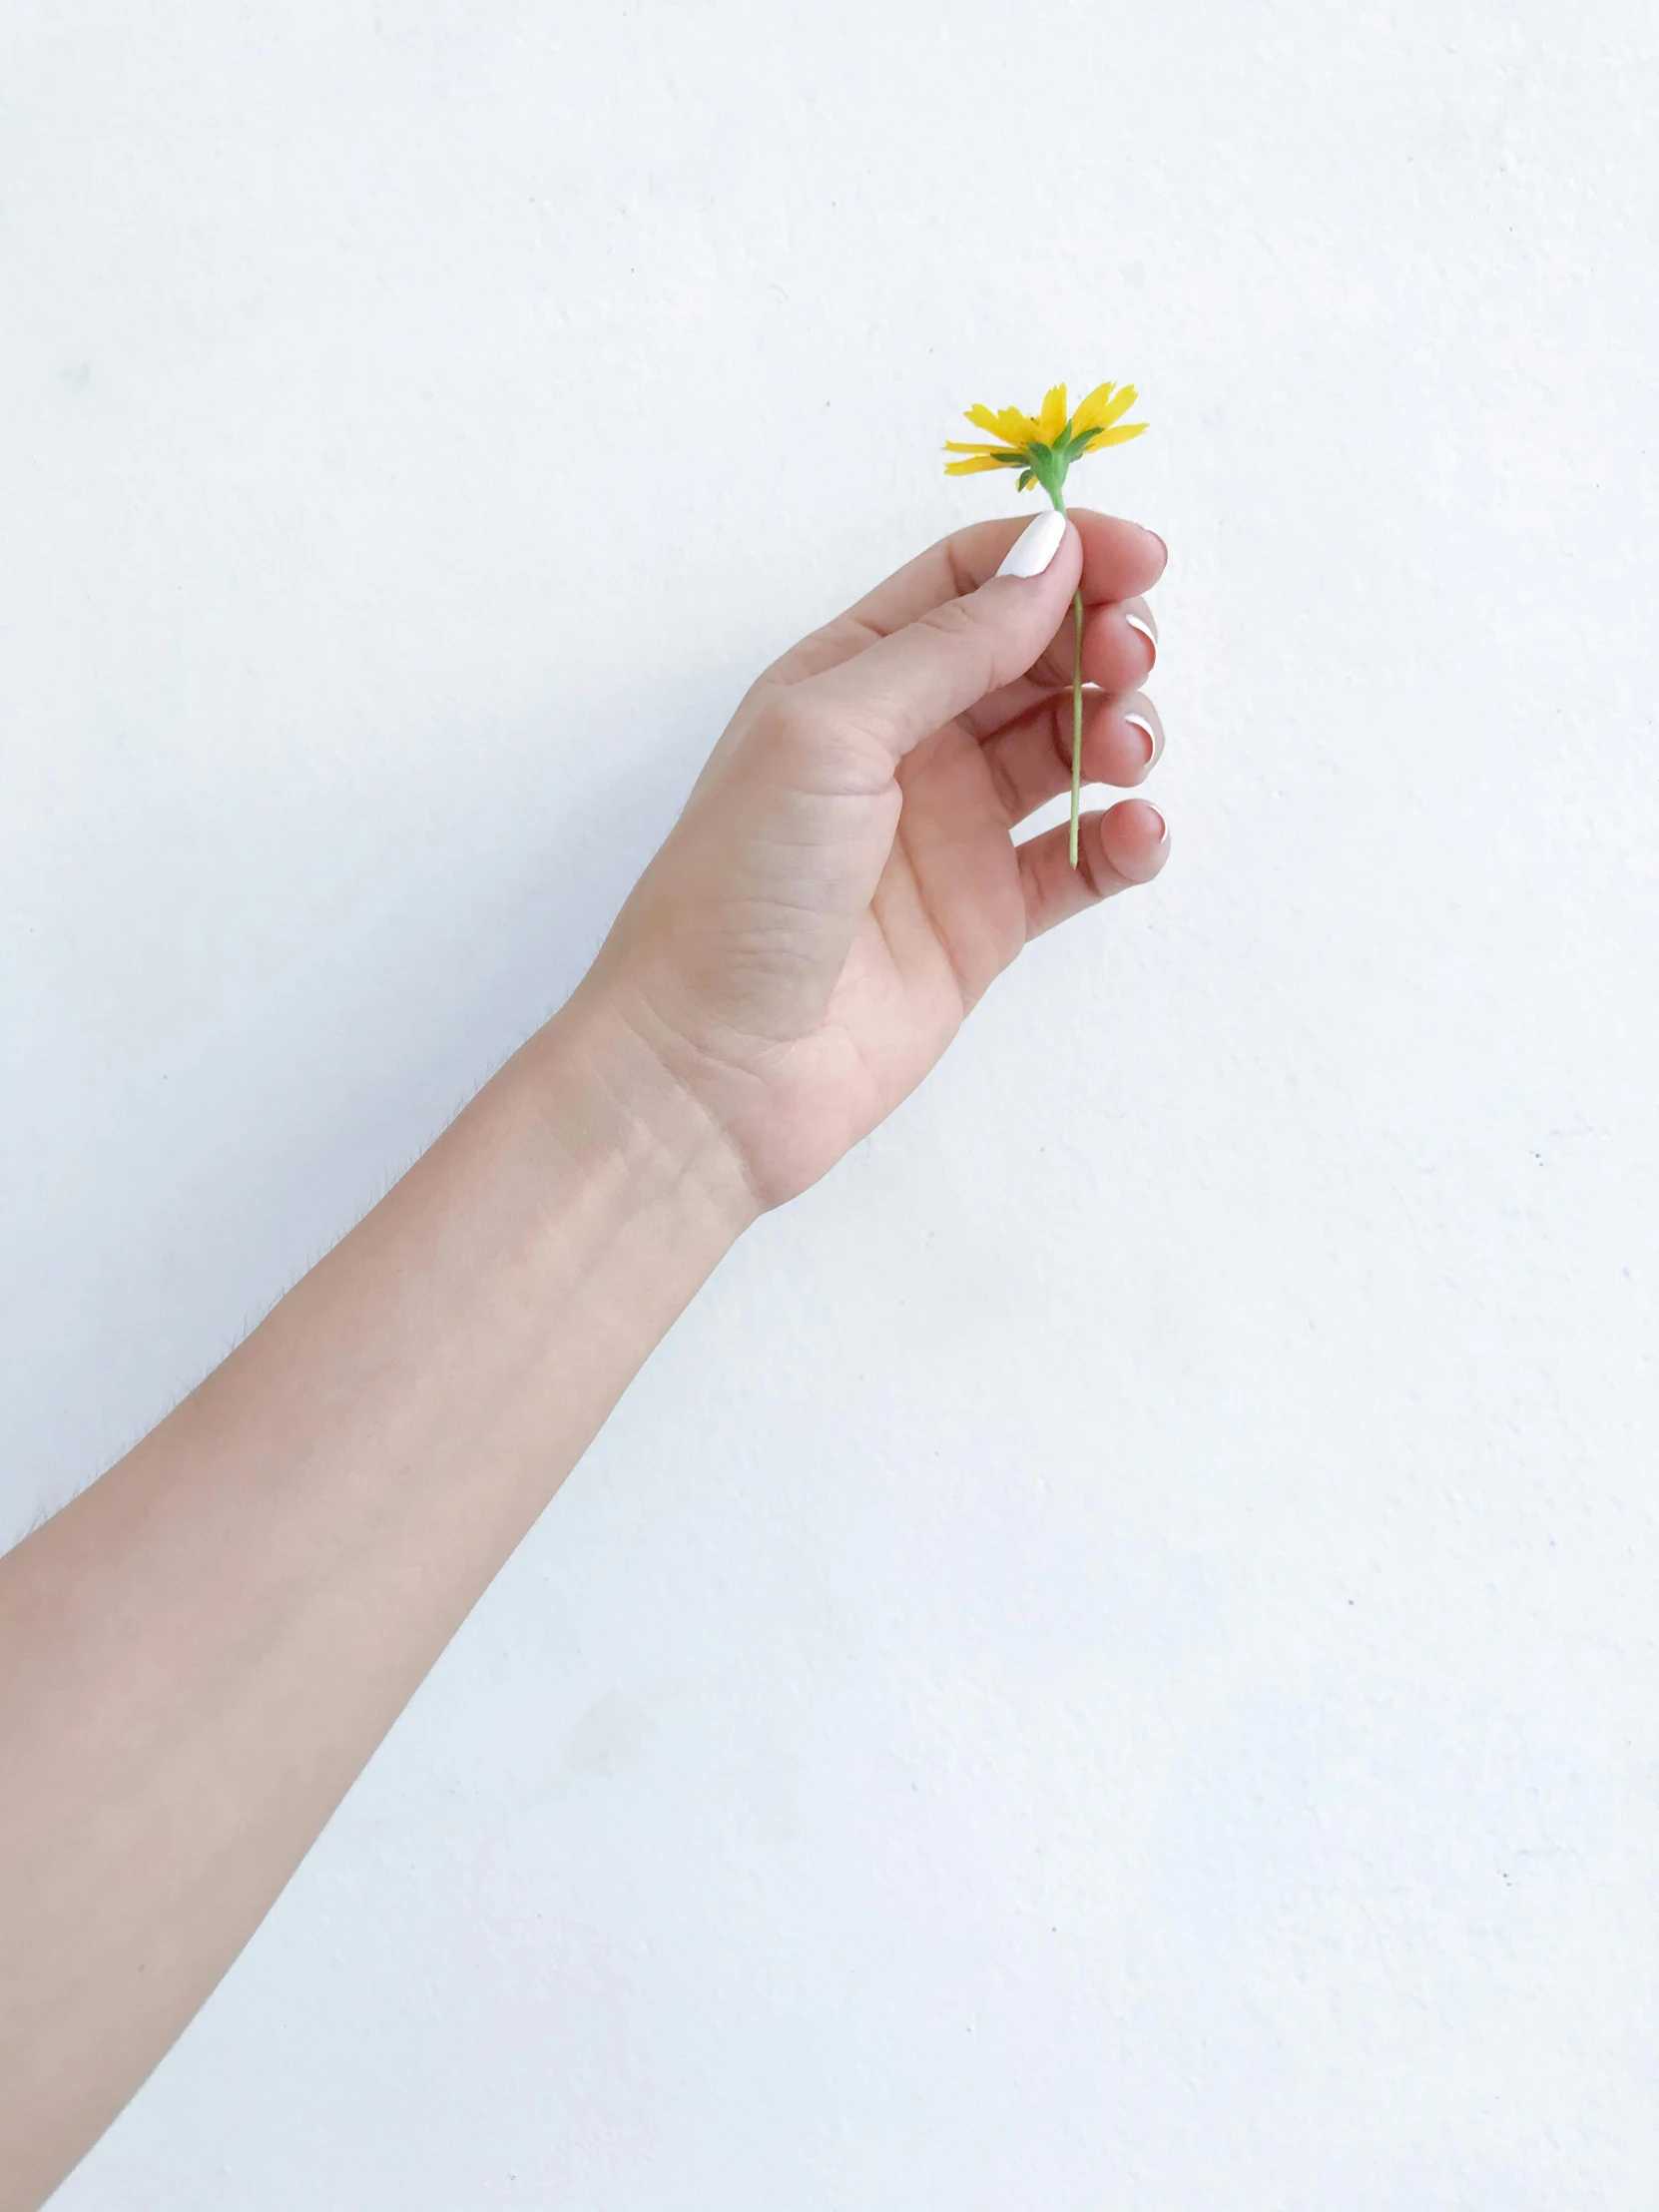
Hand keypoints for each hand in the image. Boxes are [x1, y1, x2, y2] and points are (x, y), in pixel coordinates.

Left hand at [582, 509, 1168, 1208]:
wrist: (715, 1068)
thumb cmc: (738, 889)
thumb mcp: (828, 733)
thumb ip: (946, 648)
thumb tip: (1050, 558)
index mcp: (850, 680)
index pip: (970, 584)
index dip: (1057, 556)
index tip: (1140, 559)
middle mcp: (904, 747)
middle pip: (1032, 658)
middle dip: (1098, 642)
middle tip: (1131, 658)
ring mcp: (950, 835)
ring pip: (1067, 751)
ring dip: (1118, 732)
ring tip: (1126, 752)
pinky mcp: (987, 922)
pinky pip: (1080, 862)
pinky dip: (1123, 840)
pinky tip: (1134, 835)